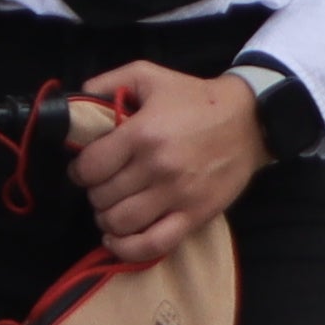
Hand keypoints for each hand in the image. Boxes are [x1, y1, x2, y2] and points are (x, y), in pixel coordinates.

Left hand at [65, 60, 268, 268]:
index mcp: (141, 133)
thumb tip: (76, 100)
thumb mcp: (148, 75)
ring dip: (106, 219)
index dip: (79, 171)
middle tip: (101, 186)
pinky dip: (128, 249)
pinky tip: (115, 240)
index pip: (91, 167)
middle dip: (94, 193)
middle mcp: (157, 168)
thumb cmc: (194, 98)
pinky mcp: (195, 216)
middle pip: (103, 196)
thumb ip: (108, 82)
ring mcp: (177, 195)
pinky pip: (154, 245)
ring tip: (110, 208)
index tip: (83, 169)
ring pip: (122, 223)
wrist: (249, 121)